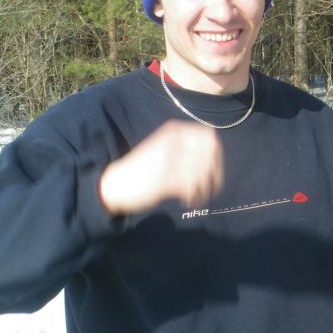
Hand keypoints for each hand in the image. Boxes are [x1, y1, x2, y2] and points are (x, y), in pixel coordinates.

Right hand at [98, 120, 222, 215]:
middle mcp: (174, 141)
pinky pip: (192, 187)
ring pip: (204, 173)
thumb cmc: (144, 168)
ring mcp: (170, 158)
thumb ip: (188, 149)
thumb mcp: (166, 150)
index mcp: (174, 131)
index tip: (211, 168)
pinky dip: (193, 196)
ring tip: (195, 195)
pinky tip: (186, 200)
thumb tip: (215, 157)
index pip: (209, 136)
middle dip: (214, 173)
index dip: (216, 154)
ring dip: (204, 188)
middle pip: (211, 155)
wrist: (117, 183)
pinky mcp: (166, 178)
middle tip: (206, 185)